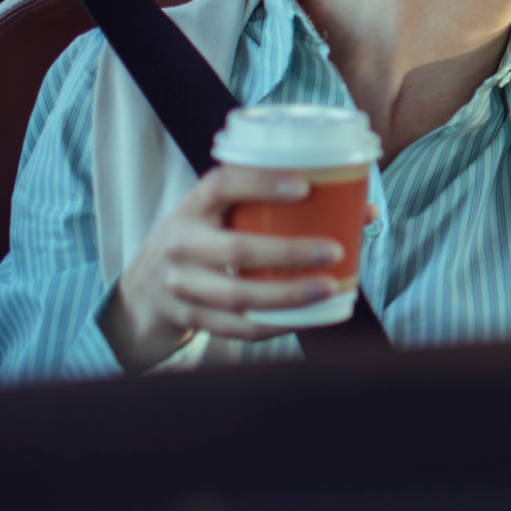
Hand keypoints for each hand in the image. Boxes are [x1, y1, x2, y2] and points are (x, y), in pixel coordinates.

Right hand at [103, 166, 346, 371]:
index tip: (305, 186)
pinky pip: (237, 327)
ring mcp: (181, 285)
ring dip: (288, 295)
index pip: (221, 185)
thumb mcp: (224, 213)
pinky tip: (310, 318)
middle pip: (236, 249)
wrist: (145, 286)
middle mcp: (181, 243)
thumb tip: (365, 209)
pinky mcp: (190, 318)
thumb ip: (278, 205)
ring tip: (329, 288)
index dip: (262, 183)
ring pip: (238, 295)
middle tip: (333, 250)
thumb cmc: (207, 236)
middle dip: (289, 252)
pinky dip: (276, 324)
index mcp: (193, 206)